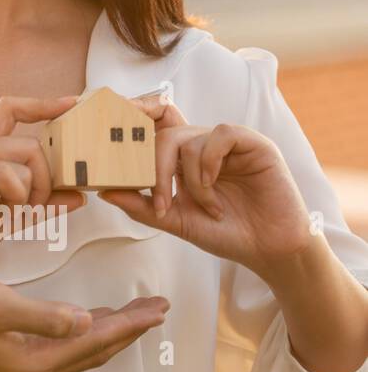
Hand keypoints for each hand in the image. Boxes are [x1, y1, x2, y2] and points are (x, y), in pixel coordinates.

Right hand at [0, 96, 86, 276]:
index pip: (8, 109)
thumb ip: (39, 205)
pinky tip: (5, 215)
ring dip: (35, 190)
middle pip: (31, 141)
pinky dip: (19, 197)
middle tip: (39, 205)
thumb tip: (78, 196)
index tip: (71, 103)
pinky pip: (7, 175)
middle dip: (49, 176)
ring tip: (17, 214)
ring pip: (25, 157)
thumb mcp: (5, 219)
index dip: (42, 104)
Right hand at [0, 269, 168, 371]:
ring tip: (127, 315)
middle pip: (91, 352)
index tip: (157, 305)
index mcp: (28, 362)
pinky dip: (76, 335)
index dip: (129, 321)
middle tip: (155, 309)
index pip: (94, 340)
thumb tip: (86, 321)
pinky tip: (75, 322)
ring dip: (103, 333)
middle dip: (126, 329)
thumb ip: (42, 315)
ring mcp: (10, 371)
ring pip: (74, 354)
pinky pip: (54, 352)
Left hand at [101, 101, 311, 276]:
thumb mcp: (175, 221)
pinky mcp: (253, 143)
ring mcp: (228, 143)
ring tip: (209, 207)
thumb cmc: (224, 233)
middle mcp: (203, 146)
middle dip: (155, 170)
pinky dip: (210, 163)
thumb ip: (141, 205)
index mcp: (183, 159)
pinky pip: (220, 135)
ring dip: (192, 180)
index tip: (110, 129)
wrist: (268, 251)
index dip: (136, 121)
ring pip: (189, 139)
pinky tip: (217, 186)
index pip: (156, 128)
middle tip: (161, 203)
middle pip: (164, 135)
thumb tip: (103, 191)